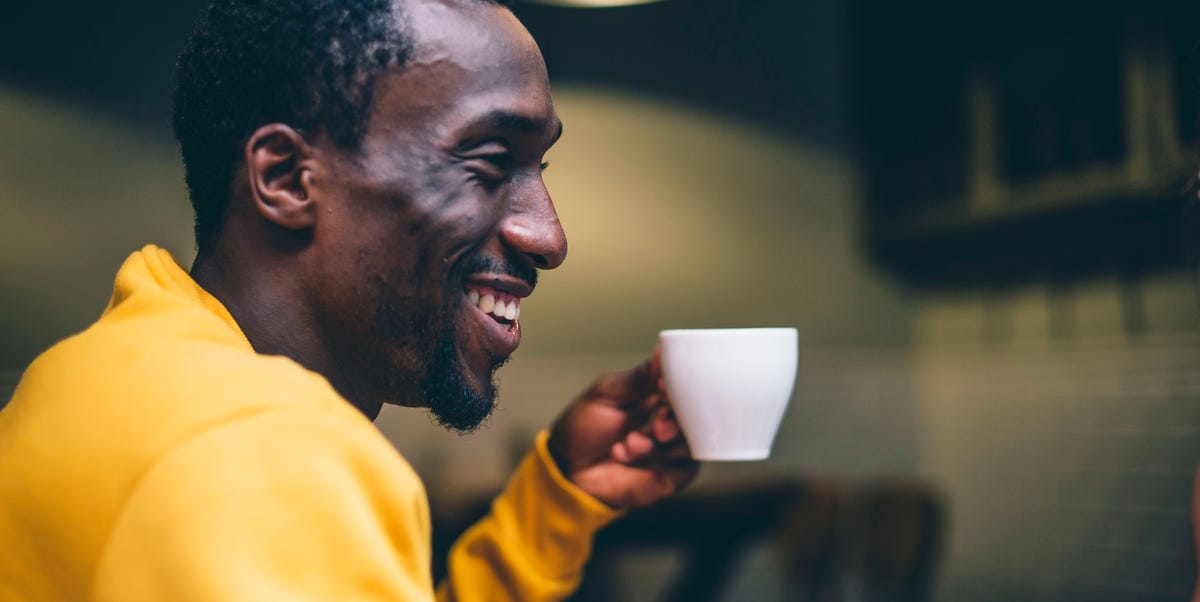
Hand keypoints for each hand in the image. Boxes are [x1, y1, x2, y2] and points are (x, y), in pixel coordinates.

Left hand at [547, 349, 699, 509]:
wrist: (567, 468)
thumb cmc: (583, 427)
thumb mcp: (605, 394)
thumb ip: (636, 379)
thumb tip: (660, 353)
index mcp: (659, 395)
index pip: (684, 386)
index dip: (680, 387)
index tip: (663, 388)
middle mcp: (671, 420)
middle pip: (695, 415)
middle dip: (674, 419)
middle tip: (657, 425)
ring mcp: (674, 449)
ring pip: (690, 442)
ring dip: (660, 443)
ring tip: (629, 443)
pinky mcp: (672, 476)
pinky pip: (683, 468)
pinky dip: (655, 462)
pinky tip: (625, 456)